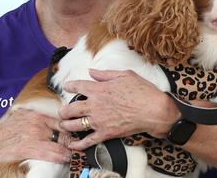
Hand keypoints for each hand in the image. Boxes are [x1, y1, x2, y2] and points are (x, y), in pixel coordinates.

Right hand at [0, 109, 71, 165]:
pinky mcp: (29, 148)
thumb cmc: (4, 133)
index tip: (75, 134)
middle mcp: (37, 123)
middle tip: (78, 146)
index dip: (70, 128)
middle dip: (71, 140)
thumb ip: (35, 119)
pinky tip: (64, 158)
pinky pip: (50, 153)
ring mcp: (34, 135)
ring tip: (74, 154)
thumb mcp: (21, 118)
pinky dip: (60, 156)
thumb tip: (48, 122)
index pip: (60, 120)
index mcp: (36, 115)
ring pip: (60, 142)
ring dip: (68, 150)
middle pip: (63, 130)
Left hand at [58, 69, 179, 150]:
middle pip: (70, 108)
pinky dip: (78, 144)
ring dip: (66, 125)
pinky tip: (72, 144)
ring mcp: (99, 121)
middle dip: (63, 110)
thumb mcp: (125, 75)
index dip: (69, 86)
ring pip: (75, 125)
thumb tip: (91, 72)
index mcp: (99, 89)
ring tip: (63, 125)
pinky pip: (88, 140)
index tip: (66, 86)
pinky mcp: (106, 133)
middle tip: (62, 111)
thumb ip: (105, 74)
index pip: (77, 86)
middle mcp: (95, 105)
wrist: (154, 110)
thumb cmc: (142, 91)